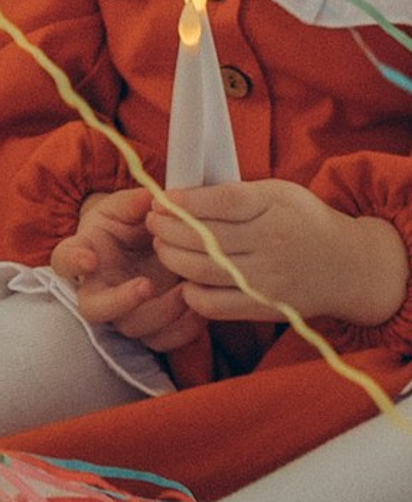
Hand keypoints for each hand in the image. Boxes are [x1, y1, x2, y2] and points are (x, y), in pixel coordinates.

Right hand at [50, 186, 206, 355]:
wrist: (143, 246)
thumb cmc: (127, 224)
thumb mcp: (127, 208)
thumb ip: (134, 203)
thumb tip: (151, 198)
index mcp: (84, 253)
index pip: (64, 261)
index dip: (72, 262)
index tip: (90, 259)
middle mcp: (98, 288)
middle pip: (93, 309)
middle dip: (120, 302)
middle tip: (145, 285)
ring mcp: (123, 312)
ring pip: (133, 328)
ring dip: (162, 313)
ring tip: (186, 289)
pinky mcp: (149, 327)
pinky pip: (162, 342)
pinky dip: (183, 330)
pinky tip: (198, 307)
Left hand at [149, 175, 411, 330]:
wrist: (349, 267)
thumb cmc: (305, 220)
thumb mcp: (277, 193)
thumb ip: (235, 193)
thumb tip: (184, 195)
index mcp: (273, 209)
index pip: (222, 203)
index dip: (186, 202)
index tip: (162, 199)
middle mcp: (269, 246)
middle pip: (205, 238)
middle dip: (168, 229)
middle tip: (152, 220)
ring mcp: (266, 281)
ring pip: (203, 271)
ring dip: (172, 257)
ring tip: (161, 245)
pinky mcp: (263, 308)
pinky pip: (215, 306)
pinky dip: (191, 293)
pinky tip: (184, 279)